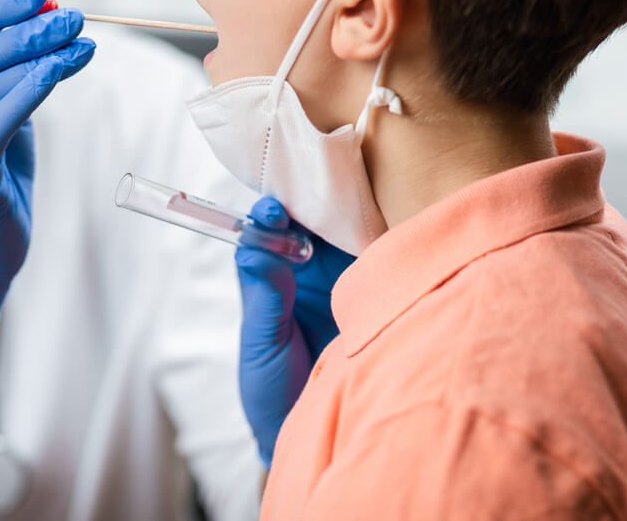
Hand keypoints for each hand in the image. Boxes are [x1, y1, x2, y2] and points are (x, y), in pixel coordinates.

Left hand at [235, 197, 356, 465]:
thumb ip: (263, 297)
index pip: (264, 232)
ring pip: (339, 231)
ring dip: (340, 215)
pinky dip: (374, 239)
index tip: (270, 212)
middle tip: (309, 198)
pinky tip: (374, 227)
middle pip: (304, 221)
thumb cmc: (272, 389)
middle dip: (306, 203)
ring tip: (341, 204)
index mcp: (270, 276)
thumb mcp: (262, 343)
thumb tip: (252, 250)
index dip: (266, 216)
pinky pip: (374, 256)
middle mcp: (304, 269)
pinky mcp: (371, 288)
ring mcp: (340, 276)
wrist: (313, 428)